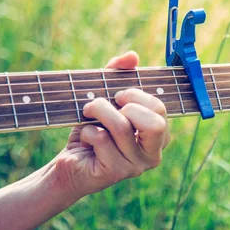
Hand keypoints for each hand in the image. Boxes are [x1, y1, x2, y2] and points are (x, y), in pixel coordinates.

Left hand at [49, 51, 169, 197]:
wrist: (70, 162)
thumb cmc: (92, 129)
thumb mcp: (106, 98)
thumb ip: (119, 74)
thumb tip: (132, 56)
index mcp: (158, 136)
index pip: (160, 109)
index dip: (137, 95)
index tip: (118, 95)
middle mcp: (152, 154)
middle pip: (154, 123)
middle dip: (126, 105)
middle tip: (107, 104)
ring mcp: (135, 166)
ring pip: (121, 126)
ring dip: (97, 111)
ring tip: (87, 113)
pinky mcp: (114, 173)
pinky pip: (102, 139)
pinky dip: (86, 131)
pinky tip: (84, 139)